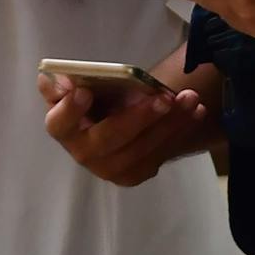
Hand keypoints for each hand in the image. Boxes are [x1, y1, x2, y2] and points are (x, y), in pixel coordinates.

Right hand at [37, 73, 213, 187]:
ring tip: (190, 99)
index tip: (85, 92)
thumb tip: (64, 80)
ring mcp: (109, 169)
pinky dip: (179, 132)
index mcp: (62, 128)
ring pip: (142, 149)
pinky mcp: (134, 175)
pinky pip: (159, 155)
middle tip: (164, 98)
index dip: (70, 110)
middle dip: (139, 118)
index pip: (59, 123)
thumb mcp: (76, 85)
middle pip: (109, 138)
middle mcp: (83, 153)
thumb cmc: (91, 98)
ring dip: (170, 124)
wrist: (113, 118)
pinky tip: (196, 112)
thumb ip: (66, 83)